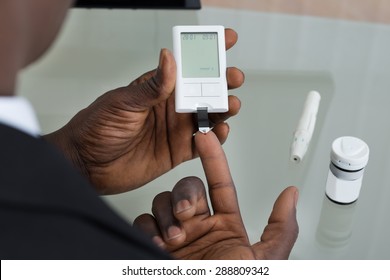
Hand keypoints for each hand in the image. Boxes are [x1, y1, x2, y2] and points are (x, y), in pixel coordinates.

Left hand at [44, 29, 243, 193]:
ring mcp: (175, 128)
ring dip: (224, 109)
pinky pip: (203, 143)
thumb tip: (169, 58)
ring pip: (209, 115)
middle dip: (223, 81)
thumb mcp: (123, 102)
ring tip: (231, 105)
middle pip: (204, 90)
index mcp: (158, 88)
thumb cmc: (97, 128)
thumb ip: (151, 86)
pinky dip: (215, 137)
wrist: (88, 165)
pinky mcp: (178, 150)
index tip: (227, 39)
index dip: (207, 51)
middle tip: (233, 77)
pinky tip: (221, 131)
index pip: (187, 65)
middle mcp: (170, 107)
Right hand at [134, 131, 298, 259]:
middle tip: (189, 216)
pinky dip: (148, 228)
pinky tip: (158, 244)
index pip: (219, 182)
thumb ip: (281, 227)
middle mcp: (198, 227)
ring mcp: (175, 236)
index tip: (206, 137)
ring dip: (167, 215)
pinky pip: (144, 222)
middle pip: (186, 189)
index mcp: (225, 226)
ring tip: (175, 239)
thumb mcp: (265, 261)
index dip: (213, 158)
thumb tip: (291, 194)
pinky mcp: (153, 246)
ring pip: (163, 202)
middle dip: (185, 196)